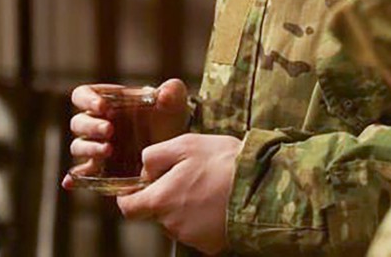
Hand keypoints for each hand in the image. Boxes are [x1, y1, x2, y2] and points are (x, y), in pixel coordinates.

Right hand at [62, 78, 189, 188]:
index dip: (87, 100)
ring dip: (89, 148)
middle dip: (91, 126)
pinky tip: (70, 182)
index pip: (82, 95)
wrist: (176, 149)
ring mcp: (98, 147)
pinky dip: (74, 177)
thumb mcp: (175, 103)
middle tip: (110, 130)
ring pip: (78, 146)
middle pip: (78, 123)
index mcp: (106, 102)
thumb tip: (163, 92)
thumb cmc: (170, 119)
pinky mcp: (102, 170)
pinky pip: (82, 173)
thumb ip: (172, 91)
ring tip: (109, 150)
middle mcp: (97, 124)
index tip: (103, 106)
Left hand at [116, 133, 240, 254]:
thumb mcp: (184, 144)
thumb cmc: (223, 162)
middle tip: (188, 178)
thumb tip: (144, 171)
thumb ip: (154, 156)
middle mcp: (171, 225)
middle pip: (156, 213)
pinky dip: (203, 219)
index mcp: (160, 201)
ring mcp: (191, 238)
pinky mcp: (210, 246)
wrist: (262, 187)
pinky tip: (218, 202)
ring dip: (185, 208)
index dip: (129, 197)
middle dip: (165, 197)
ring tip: (208, 188)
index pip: (128, 208)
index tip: (136, 189)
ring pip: (177, 222)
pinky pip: (198, 231)